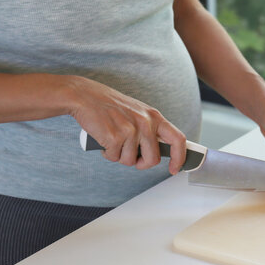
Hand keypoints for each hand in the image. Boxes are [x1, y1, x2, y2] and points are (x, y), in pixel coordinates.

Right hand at [66, 76, 185, 172]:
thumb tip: (158, 151)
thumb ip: (150, 129)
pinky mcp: (115, 137)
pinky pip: (114, 158)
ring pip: (131, 161)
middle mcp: (146, 123)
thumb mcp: (138, 112)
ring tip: (113, 139)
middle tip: (132, 157)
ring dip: (120, 156)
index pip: (178, 139)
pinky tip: (103, 139)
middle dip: (142, 164)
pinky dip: (107, 153)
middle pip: (153, 159)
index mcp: (154, 116)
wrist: (84, 96)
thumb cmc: (110, 106)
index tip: (175, 168)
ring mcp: (131, 130)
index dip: (179, 157)